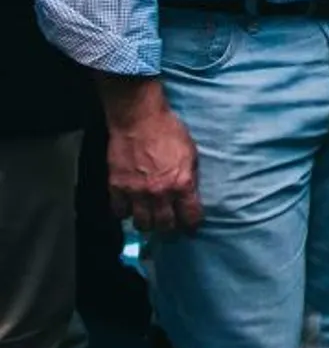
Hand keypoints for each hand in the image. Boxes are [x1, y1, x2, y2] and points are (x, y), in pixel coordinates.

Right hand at [97, 75, 202, 233]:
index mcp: (182, 183)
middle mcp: (160, 192)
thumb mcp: (190, 153)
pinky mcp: (117, 186)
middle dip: (169, 229)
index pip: (190, 216)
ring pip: (142, 223)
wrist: (139, 119)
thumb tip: (189, 193)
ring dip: (147, 224)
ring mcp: (137, 191)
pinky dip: (124, 213)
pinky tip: (129, 209)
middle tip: (170, 228)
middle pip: (165, 225)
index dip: (192, 225)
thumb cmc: (168, 131)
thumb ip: (189, 177)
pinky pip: (119, 211)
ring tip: (150, 220)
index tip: (192, 227)